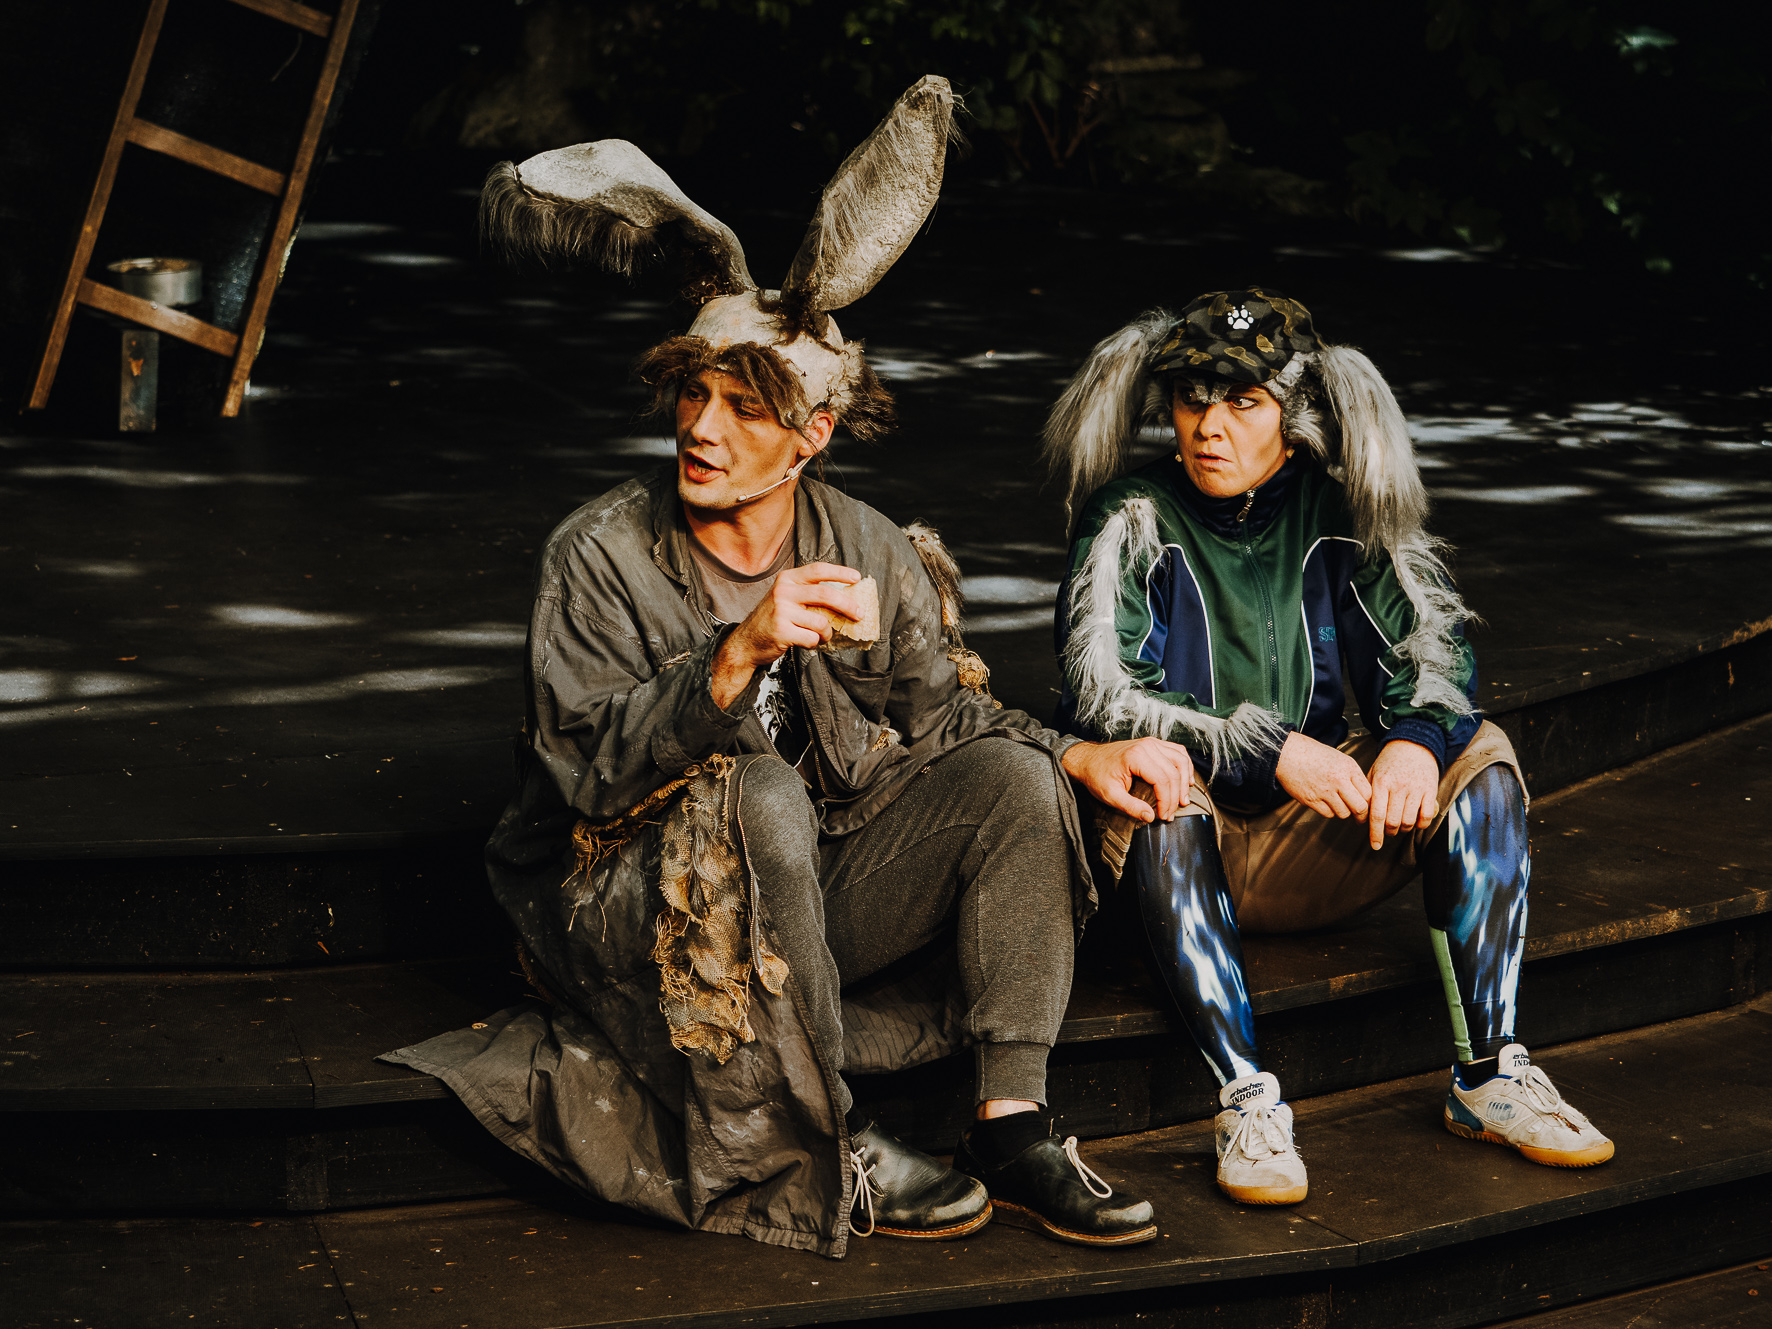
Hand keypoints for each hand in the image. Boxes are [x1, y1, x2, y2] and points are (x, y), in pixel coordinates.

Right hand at [710, 562, 863, 708]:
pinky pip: (811, 638)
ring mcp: (781, 611)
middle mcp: (783, 591)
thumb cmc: (772, 620)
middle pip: (825, 594)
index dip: (840, 573)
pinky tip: (808, 642)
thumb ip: (807, 594)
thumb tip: (844, 598)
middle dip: (847, 605)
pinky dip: (815, 642)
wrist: (746, 643)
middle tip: (859, 614)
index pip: (818, 570)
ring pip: (821, 621)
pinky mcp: (782, 631)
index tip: (856, 578)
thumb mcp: (786, 599)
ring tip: (823, 636)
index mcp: (787, 579)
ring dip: (828, 632)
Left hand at [1063, 736, 1193, 822]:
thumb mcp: (1110, 795)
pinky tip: (1185, 779)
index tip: (1163, 815)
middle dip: (1176, 796)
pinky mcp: (1153, 744)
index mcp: (1136, 756)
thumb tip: (1149, 816)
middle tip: (1171, 813)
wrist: (1088, 759)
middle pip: (1174, 772)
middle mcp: (1147, 746)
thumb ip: (1130, 807)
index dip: (1167, 801)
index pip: (1162, 780)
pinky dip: (1184, 765)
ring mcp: (1151, 742)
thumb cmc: (1097, 775)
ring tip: (1183, 799)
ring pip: (1180, 760)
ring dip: (1185, 780)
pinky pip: (1177, 751)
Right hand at [1275, 731, 1370, 820]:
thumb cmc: (1312, 754)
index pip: (1368, 793)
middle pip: (1359, 807)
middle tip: (1359, 817)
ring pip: (1343, 813)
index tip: (1365, 805)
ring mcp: (1324, 791)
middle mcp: (1338, 780)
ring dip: (1342, 811)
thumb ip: (1352, 775)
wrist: (1288, 754)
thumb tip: (1363, 795)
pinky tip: (1324, 802)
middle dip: (1360, 815)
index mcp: (1348, 768)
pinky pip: (1327, 814)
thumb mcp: (1339, 758)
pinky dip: (1328, 811)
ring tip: (1337, 804)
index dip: (1368, 802)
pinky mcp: (1311, 799)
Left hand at [1365, 739, 1440, 849]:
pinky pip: (1427, 815)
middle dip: (1389, 832)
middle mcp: (1398, 786)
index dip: (1375, 833)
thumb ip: (1368, 793)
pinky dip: (1421, 824)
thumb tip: (1360, 816)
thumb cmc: (1390, 762)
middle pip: (1392, 821)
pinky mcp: (1430, 789)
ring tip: (1400, 826)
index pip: (1376, 815)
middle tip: (1388, 831)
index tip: (1375, 845)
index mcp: (1381, 783)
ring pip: (1409, 821)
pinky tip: (1416, 823)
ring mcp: (1416, 788)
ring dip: (1404, 829)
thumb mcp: (1374, 773)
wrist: (1414, 744)